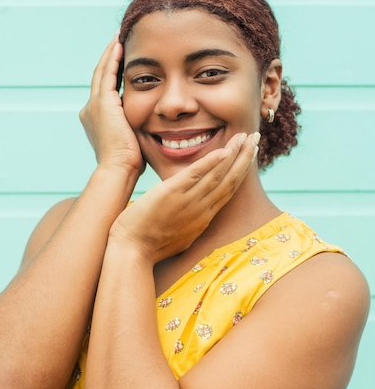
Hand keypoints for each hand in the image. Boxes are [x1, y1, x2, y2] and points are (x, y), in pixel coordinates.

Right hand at [79, 36, 144, 174]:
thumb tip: (153, 128)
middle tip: (118, 40)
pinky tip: (120, 44)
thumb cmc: (129, 165)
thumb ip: (136, 130)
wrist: (118, 170)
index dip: (112, 74)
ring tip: (119, 36)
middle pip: (100, 77)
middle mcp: (90, 110)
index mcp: (95, 120)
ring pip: (102, 71)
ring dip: (111, 52)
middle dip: (110, 59)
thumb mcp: (132, 143)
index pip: (105, 90)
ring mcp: (93, 105)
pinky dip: (112, 58)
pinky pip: (107, 73)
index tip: (122, 61)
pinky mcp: (101, 103)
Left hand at [109, 132, 258, 262]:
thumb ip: (189, 222)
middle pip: (230, 181)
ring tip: (246, 136)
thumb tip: (192, 215)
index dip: (241, 171)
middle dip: (245, 158)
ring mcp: (188, 202)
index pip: (228, 190)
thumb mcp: (178, 236)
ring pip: (219, 175)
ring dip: (235, 154)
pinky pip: (197, 175)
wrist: (132, 252)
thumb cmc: (148, 245)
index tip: (250, 154)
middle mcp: (201, 210)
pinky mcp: (172, 194)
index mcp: (203, 219)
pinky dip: (212, 162)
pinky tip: (224, 150)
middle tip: (256, 138)